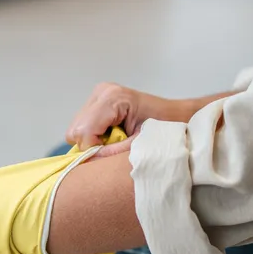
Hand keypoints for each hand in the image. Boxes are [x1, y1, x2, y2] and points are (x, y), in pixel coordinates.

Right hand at [66, 83, 187, 157]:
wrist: (177, 115)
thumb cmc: (166, 129)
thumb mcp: (139, 145)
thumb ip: (111, 153)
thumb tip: (85, 161)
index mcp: (113, 98)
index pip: (83, 132)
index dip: (93, 149)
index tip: (111, 153)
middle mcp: (102, 92)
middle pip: (75, 130)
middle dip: (90, 145)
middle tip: (114, 146)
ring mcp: (98, 94)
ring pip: (75, 129)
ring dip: (92, 140)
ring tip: (116, 138)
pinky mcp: (96, 99)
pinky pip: (81, 126)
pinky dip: (93, 135)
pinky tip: (112, 133)